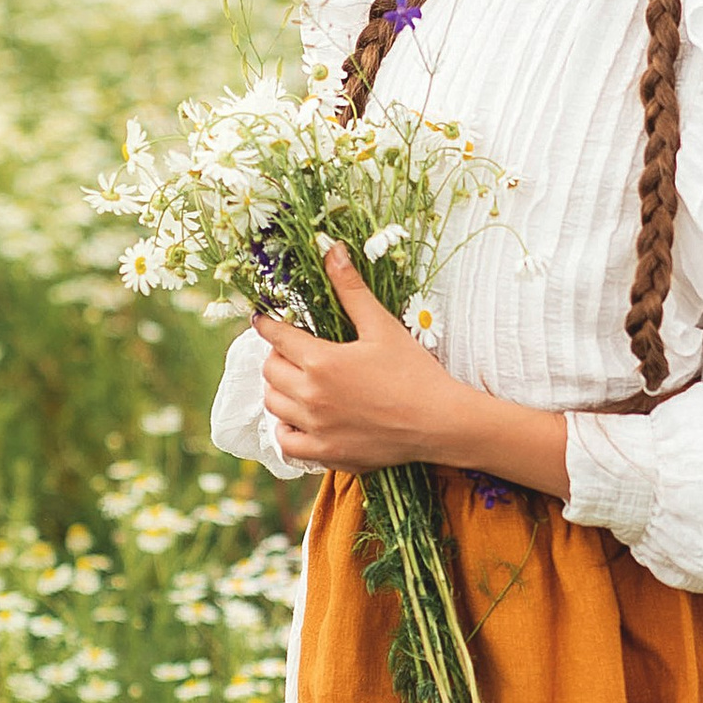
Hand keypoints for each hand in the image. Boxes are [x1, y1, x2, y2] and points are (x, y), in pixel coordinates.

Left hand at [255, 251, 460, 472]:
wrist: (439, 423)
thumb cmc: (414, 372)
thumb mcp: (382, 326)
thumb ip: (351, 289)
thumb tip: (331, 249)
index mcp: (321, 361)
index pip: (276, 336)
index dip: (267, 324)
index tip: (263, 320)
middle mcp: (311, 396)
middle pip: (270, 371)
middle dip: (276, 356)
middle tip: (292, 351)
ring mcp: (315, 428)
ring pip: (273, 405)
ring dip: (279, 389)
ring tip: (295, 381)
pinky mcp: (325, 453)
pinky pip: (287, 442)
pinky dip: (286, 429)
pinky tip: (299, 419)